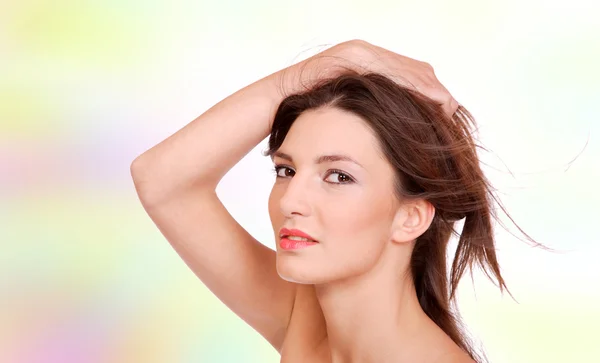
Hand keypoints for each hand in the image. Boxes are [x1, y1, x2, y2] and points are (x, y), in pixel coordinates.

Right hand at [310, 39, 458, 116]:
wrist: (274, 102)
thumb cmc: (308, 113)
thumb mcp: (347, 111)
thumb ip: (370, 110)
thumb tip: (396, 128)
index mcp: (368, 63)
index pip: (411, 74)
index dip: (432, 92)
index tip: (449, 111)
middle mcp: (365, 52)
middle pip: (415, 69)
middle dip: (436, 90)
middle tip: (453, 110)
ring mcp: (356, 52)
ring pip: (404, 68)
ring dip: (427, 87)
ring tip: (445, 107)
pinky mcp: (347, 57)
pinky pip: (385, 70)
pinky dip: (407, 84)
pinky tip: (421, 99)